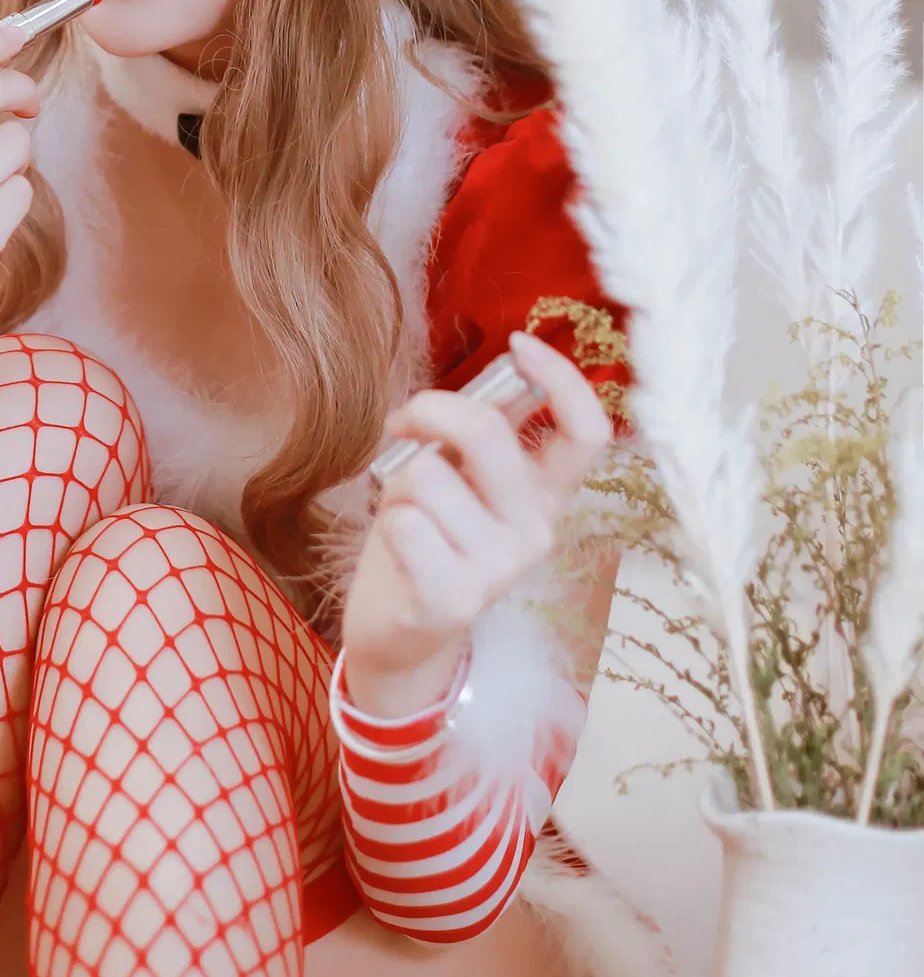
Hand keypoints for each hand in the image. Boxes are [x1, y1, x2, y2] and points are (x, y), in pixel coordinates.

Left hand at [340, 334, 612, 719]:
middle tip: (405, 424)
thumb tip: (508, 366)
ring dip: (400, 483)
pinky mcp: (455, 598)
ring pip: (429, 473)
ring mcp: (500, 568)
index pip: (587, 431)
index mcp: (545, 493)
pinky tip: (400, 548)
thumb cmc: (430, 535)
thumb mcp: (465, 475)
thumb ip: (487, 429)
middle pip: (486, 432)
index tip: (518, 344)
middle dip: (430, 410)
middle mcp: (536, 529)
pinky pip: (406, 522)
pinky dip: (388, 521)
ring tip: (408, 513)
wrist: (401, 631)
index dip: (562, 377)